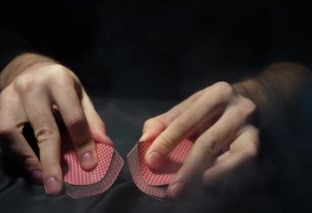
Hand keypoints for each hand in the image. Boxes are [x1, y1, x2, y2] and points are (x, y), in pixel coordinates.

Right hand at [0, 60, 111, 195]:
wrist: (29, 70)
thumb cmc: (60, 87)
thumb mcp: (80, 96)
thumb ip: (92, 120)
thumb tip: (105, 146)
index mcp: (58, 79)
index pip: (74, 117)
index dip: (83, 143)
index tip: (89, 165)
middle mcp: (31, 86)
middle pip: (43, 129)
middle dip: (51, 161)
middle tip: (56, 187)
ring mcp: (8, 95)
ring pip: (11, 132)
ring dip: (26, 159)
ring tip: (40, 178)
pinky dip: (12, 152)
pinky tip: (27, 163)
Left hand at [141, 82, 258, 198]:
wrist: (258, 102)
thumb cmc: (214, 108)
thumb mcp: (190, 107)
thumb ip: (165, 122)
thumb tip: (144, 141)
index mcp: (216, 94)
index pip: (186, 121)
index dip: (167, 141)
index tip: (151, 161)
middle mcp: (238, 109)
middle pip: (208, 142)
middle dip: (187, 169)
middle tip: (171, 190)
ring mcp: (252, 129)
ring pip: (230, 159)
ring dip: (206, 179)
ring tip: (186, 193)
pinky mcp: (259, 147)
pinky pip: (241, 167)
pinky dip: (222, 178)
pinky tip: (205, 188)